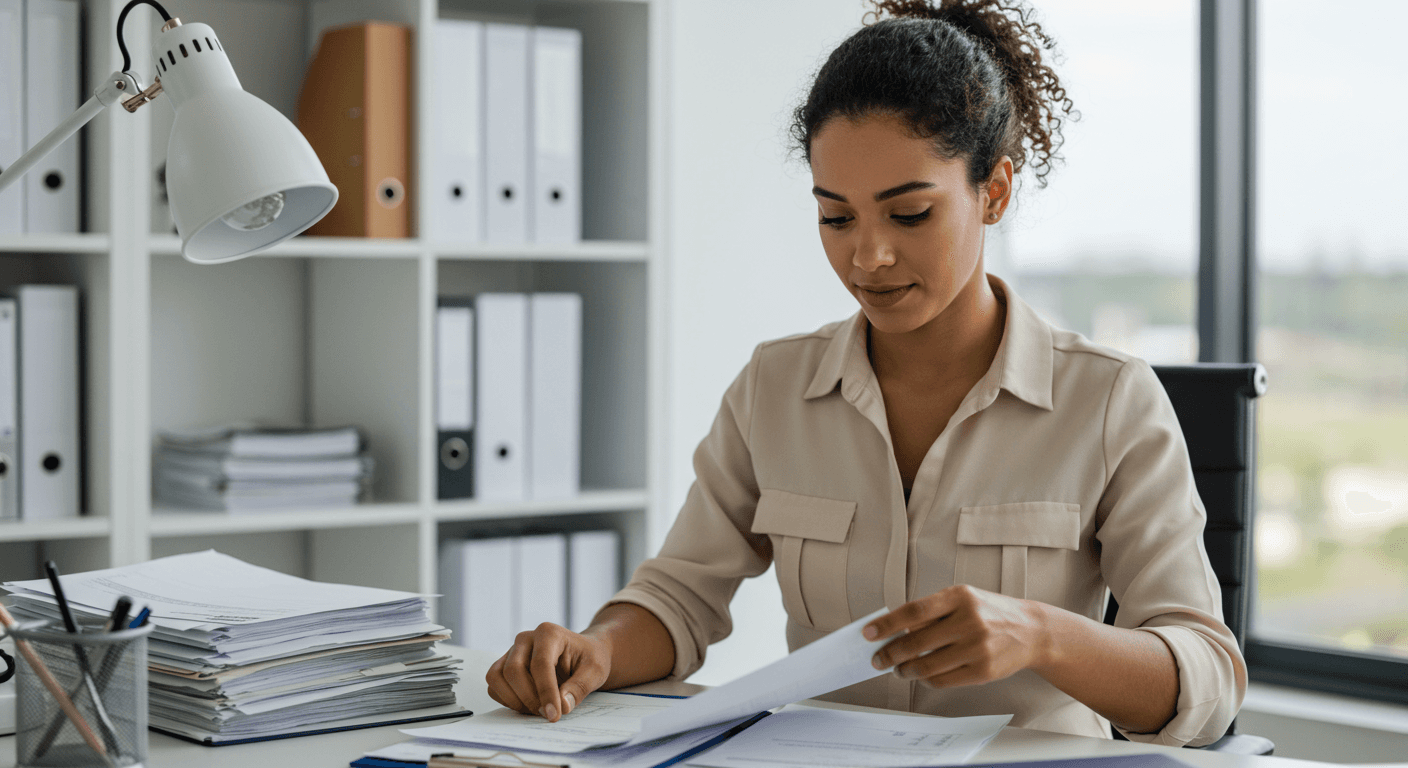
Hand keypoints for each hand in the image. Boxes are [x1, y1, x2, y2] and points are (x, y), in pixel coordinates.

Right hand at [485, 623, 612, 721]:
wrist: (582, 654)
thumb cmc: (589, 659)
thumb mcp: (595, 671)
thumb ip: (580, 687)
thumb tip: (562, 706)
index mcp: (549, 633)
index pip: (540, 664)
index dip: (546, 692)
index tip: (554, 715)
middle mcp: (526, 639)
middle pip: (513, 670)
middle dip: (529, 698)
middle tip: (547, 714)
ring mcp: (512, 651)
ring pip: (497, 677)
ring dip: (515, 700)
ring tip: (538, 710)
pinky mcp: (504, 665)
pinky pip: (494, 686)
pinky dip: (507, 700)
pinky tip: (529, 705)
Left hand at [864, 585, 1048, 688]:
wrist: (1031, 630)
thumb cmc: (990, 613)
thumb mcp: (963, 599)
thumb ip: (932, 612)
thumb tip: (894, 631)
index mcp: (960, 596)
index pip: (914, 611)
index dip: (887, 624)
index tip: (868, 633)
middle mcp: (969, 620)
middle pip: (916, 642)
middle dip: (890, 654)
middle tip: (878, 659)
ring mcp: (978, 647)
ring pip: (927, 666)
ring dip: (905, 671)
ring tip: (898, 670)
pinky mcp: (983, 671)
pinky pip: (943, 680)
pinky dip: (926, 680)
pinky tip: (921, 676)